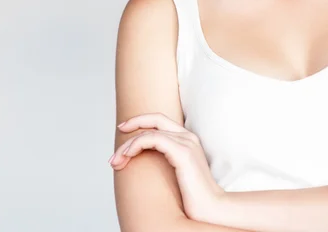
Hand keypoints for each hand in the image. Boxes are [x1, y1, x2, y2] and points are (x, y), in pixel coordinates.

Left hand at [109, 112, 225, 223]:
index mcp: (188, 139)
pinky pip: (154, 139)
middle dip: (134, 122)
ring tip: (116, 160)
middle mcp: (188, 136)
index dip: (141, 121)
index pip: (161, 119)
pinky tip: (128, 156)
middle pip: (156, 118)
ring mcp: (186, 143)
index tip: (124, 130)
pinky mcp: (183, 153)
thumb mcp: (178, 173)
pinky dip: (137, 145)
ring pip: (151, 131)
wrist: (211, 208)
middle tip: (118, 132)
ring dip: (129, 144)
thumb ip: (167, 160)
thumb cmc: (193, 196)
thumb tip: (144, 161)